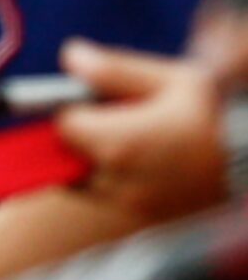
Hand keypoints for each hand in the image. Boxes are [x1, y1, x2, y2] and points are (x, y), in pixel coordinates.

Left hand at [56, 41, 230, 226]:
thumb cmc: (217, 118)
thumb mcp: (172, 80)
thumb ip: (115, 69)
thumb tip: (71, 56)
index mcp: (120, 143)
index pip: (63, 123)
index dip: (77, 107)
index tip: (96, 102)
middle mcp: (120, 182)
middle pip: (70, 154)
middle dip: (84, 135)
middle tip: (119, 122)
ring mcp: (134, 208)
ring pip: (86, 180)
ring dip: (96, 161)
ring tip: (136, 144)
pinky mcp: (148, 222)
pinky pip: (110, 200)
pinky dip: (116, 183)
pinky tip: (146, 165)